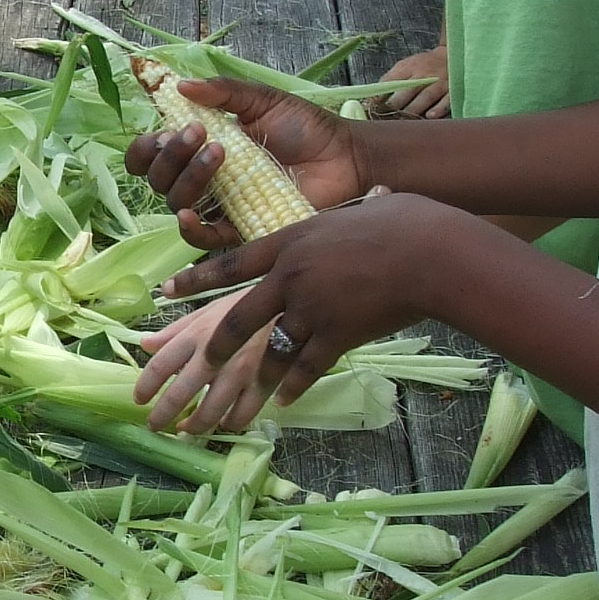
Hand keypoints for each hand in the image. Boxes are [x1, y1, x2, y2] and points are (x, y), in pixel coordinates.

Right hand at [122, 76, 367, 255]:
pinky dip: (190, 228)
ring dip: (188, 177)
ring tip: (221, 153)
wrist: (345, 157)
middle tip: (199, 132)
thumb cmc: (306, 127)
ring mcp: (220, 205)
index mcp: (201, 145)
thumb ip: (222, 93)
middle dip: (171, 155)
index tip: (164, 131)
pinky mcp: (239, 229)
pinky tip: (189, 214)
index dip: (146, 148)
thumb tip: (179, 85)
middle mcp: (204, 178)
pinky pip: (202, 240)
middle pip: (159, 179)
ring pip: (177, 203)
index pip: (153, 155)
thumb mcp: (262, 100)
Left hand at [133, 195, 465, 430]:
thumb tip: (373, 197)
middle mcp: (291, 276)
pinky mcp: (336, 335)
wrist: (431, 253)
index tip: (167, 291)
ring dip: (256, 380)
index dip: (197, 279)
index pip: (232, 262)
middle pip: (240, 316)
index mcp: (292, 241)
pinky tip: (282, 402)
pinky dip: (292, 387)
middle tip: (197, 363)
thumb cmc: (407, 222)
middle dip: (216, 345)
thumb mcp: (364, 211)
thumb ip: (350, 217)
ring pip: (271, 351)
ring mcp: (311, 308)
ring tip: (243, 400)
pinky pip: (305, 368)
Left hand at [375, 45, 449, 117]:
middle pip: (407, 91)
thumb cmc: (424, 65)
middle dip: (394, 105)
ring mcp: (440, 82)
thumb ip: (388, 81)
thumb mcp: (404, 66)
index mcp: (409, 67)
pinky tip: (430, 116)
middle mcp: (424, 74)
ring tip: (403, 120)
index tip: (370, 107)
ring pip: (425, 97)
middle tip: (385, 118)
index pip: (391, 81)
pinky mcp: (453, 90)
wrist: (452, 55)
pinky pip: (447, 100)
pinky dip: (439, 108)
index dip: (379, 95)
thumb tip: (370, 100)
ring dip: (413, 109)